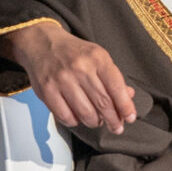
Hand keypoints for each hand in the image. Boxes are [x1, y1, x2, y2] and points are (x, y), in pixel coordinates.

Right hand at [0, 22, 136, 132]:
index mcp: (98, 58)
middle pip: (103, 103)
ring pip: (86, 113)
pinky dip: (75, 121)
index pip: (116, 87)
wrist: (42, 43)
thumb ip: (113, 77)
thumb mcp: (98, 57)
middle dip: (113, 120)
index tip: (130, 117)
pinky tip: (78, 117)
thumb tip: (128, 97)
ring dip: (95, 122)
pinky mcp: (47, 91)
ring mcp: (62, 80)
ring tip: (97, 121)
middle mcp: (80, 68)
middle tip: (117, 127)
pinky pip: (66, 117)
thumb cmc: (73, 52)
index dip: (125, 106)